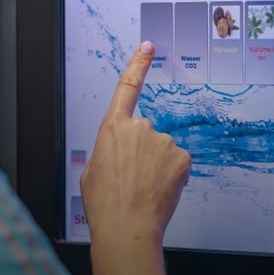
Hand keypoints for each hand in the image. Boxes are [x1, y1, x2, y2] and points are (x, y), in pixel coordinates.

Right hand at [80, 41, 189, 240]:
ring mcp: (163, 141)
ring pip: (162, 151)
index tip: (147, 48)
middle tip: (131, 179)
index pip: (127, 86)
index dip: (138, 64)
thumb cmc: (105, 204)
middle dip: (142, 153)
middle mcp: (139, 128)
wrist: (126, 226)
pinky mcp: (181, 157)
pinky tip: (158, 191)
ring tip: (142, 189)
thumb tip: (119, 153)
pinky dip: (170, 176)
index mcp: (112, 128)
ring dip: (156, 167)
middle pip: (145, 134)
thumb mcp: (92, 171)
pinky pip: (177, 163)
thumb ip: (107, 151)